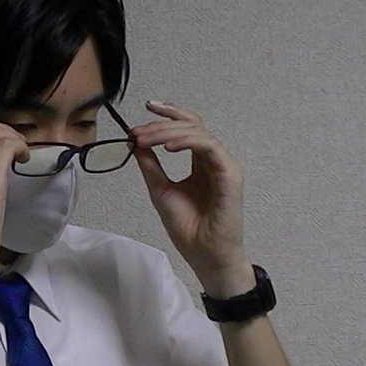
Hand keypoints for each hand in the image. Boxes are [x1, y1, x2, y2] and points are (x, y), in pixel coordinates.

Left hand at [131, 101, 250, 293]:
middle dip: (161, 124)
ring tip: (145, 138)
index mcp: (200, 163)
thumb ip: (151, 166)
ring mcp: (224, 165)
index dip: (168, 116)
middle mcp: (213, 160)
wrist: (206, 255)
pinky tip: (167, 147)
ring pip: (198, 133)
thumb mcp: (160, 191)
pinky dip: (187, 143)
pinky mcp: (229, 173)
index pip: (186, 129)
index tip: (145, 110)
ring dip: (168, 133)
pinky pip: (209, 147)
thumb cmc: (189, 229)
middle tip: (137, 130)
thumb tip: (135, 144)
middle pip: (191, 126)